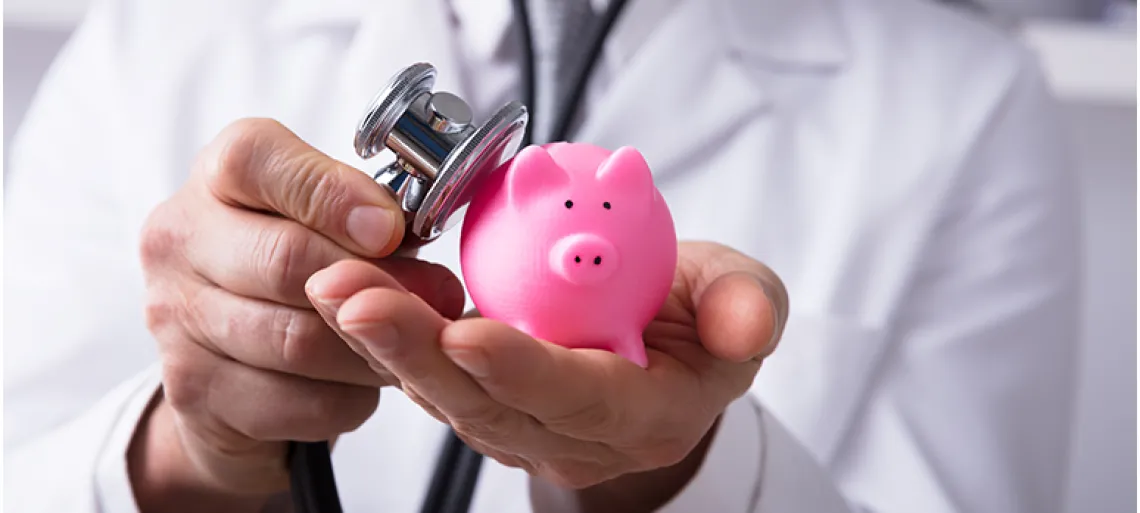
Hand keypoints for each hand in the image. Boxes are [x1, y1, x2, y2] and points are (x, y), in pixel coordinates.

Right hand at [133, 118, 465, 511]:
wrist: (225, 362)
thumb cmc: (294, 269)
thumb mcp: (327, 223)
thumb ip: (371, 217)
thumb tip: (415, 237)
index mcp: (218, 176)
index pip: (255, 160)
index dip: (332, 193)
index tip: (389, 228)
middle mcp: (178, 238)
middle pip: (286, 260)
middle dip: (376, 283)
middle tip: (440, 298)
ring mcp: (174, 317)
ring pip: (299, 341)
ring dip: (373, 348)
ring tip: (414, 345)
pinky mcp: (192, 389)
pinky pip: (298, 401)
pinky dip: (351, 397)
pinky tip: (365, 383)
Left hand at [308, 241, 787, 512]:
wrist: (667, 345)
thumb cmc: (702, 318)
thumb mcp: (742, 297)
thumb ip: (748, 306)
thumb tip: (748, 325)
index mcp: (643, 416)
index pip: (579, 400)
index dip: (523, 370)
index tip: (467, 331)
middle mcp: (574, 436)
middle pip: (488, 405)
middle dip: (417, 354)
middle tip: (358, 300)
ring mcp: (523, 426)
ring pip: (445, 394)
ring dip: (384, 344)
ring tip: (334, 289)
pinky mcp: (484, 402)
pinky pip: (429, 376)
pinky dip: (386, 337)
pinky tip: (347, 294)